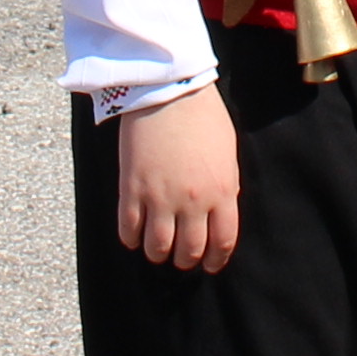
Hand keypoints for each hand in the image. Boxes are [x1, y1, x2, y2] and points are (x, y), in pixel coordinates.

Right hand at [115, 86, 240, 273]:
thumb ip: (225, 187)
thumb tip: (220, 211)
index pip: (222, 243)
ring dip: (158, 254)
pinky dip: (131, 239)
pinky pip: (129, 230)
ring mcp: (160, 198)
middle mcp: (193, 202)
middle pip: (189, 251)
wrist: (169, 90)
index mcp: (222, 192)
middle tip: (180, 256)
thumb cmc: (203, 116)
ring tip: (157, 249)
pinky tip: (134, 236)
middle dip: (185, 260)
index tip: (210, 265)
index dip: (215, 260)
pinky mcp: (132, 189)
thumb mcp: (228, 154)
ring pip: (158, 247)